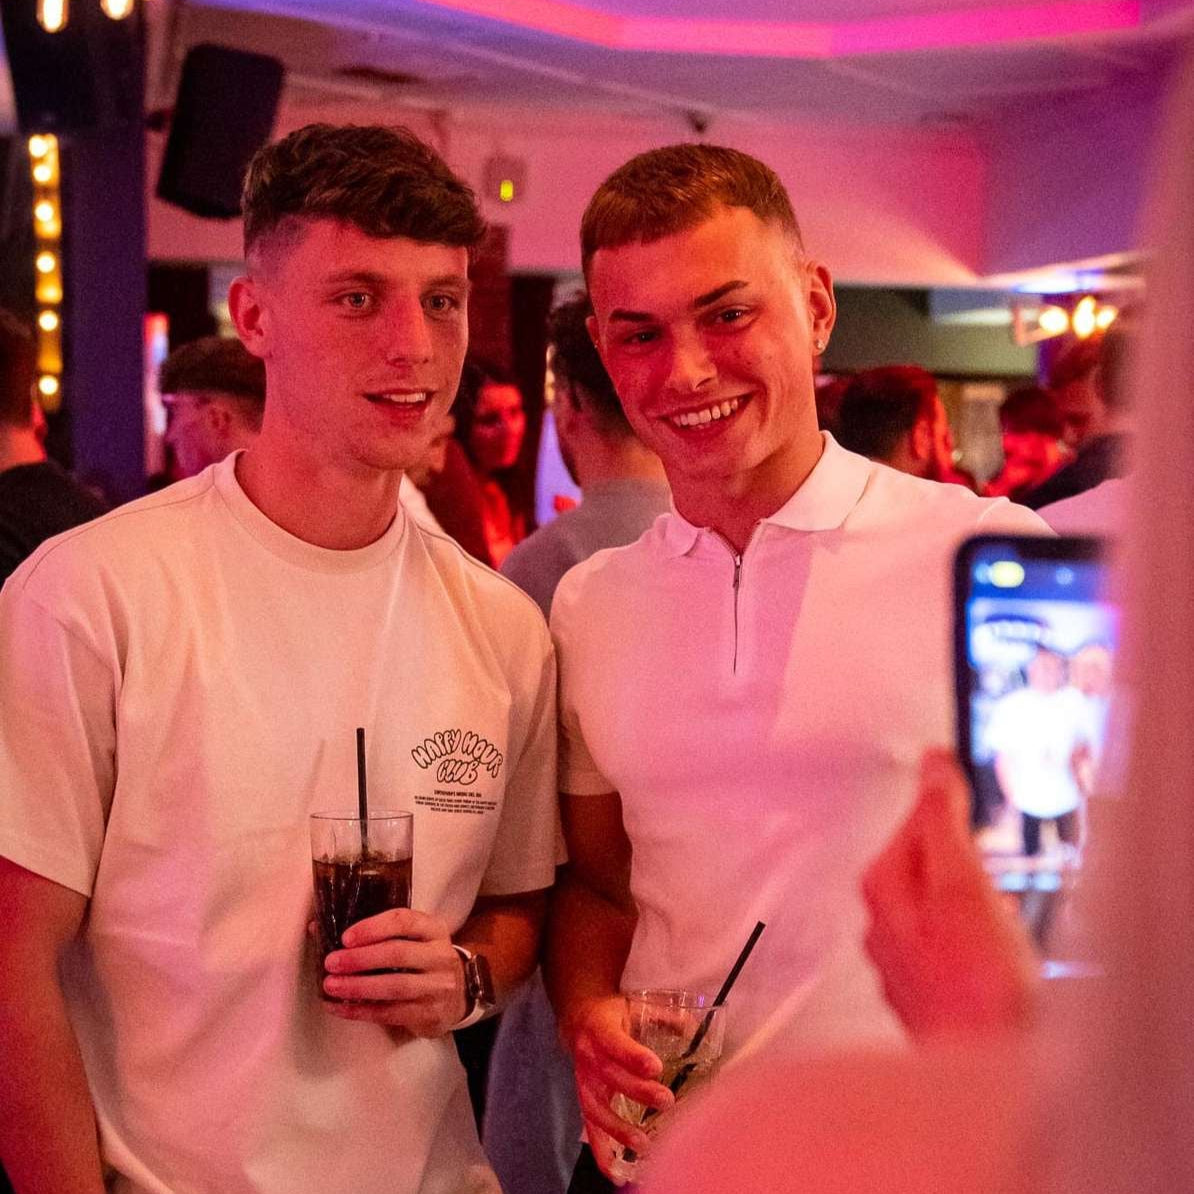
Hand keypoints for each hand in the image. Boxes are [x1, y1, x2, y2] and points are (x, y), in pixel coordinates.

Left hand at [321, 908, 467, 1035]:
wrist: (459, 996)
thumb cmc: (423, 962)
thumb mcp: (414, 939)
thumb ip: (376, 933)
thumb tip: (317, 928)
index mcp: (434, 930)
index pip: (404, 921)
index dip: (373, 928)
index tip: (345, 937)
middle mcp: (439, 956)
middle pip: (397, 953)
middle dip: (360, 958)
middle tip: (331, 962)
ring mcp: (437, 986)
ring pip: (394, 986)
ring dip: (358, 987)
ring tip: (331, 986)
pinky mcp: (429, 1014)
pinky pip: (390, 1013)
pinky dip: (361, 1011)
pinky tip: (339, 1008)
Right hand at [562, 995, 673, 1179]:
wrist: (578, 1020)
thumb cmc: (612, 1016)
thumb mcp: (634, 1006)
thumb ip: (664, 1017)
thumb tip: (697, 1027)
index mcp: (600, 1029)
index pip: (615, 1042)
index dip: (633, 1055)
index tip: (655, 1067)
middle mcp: (588, 1057)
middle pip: (610, 1077)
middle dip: (637, 1091)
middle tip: (666, 1101)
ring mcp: (584, 1083)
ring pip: (596, 1109)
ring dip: (618, 1129)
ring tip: (644, 1144)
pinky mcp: (584, 1102)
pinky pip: (590, 1129)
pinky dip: (601, 1153)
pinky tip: (615, 1172)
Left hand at [861, 749, 1037, 1040]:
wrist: (986, 1066)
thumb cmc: (975, 979)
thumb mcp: (962, 881)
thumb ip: (941, 821)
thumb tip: (930, 767)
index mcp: (882, 885)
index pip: (912, 819)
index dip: (946, 795)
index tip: (971, 781)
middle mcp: (878, 920)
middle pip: (919, 857)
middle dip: (956, 845)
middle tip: (995, 841)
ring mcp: (898, 957)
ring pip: (930, 899)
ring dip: (962, 887)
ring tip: (998, 893)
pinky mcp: (923, 987)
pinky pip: (942, 936)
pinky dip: (966, 927)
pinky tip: (992, 940)